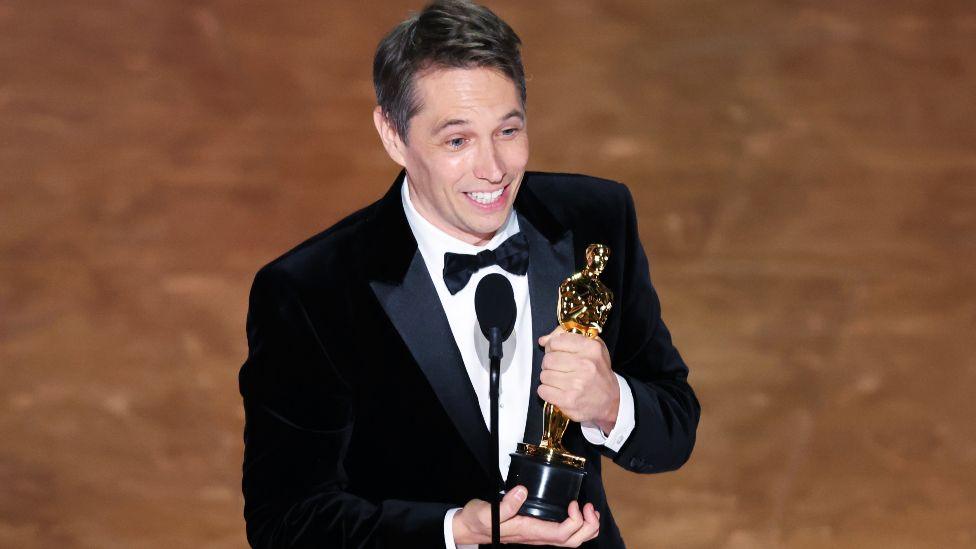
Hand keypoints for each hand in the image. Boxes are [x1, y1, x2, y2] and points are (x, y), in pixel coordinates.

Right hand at [453, 486, 600, 545]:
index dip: (574, 522)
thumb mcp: (486, 512)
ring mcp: (538, 535)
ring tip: (589, 510)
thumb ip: (505, 505)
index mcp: (529, 532)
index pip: (561, 534)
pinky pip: (564, 534)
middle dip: (587, 526)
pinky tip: (577, 512)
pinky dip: (577, 525)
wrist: (470, 528)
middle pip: (572, 541)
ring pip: (571, 540)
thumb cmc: (478, 521)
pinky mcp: (538, 530)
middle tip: (588, 507)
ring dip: (586, 527)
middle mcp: (537, 537)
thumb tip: (521, 492)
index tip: (572, 504)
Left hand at [538, 327, 619, 433]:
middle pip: (548, 359)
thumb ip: (567, 339)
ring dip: (549, 379)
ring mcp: (576, 384)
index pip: (556, 341)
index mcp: (591, 348)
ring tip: (561, 381)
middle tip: (560, 369)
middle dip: (550, 365)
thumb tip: (544, 340)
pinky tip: (558, 391)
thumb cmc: (598, 374)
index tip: (557, 353)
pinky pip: (543, 390)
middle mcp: (585, 365)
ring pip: (544, 375)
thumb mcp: (592, 349)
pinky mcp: (568, 400)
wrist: (610, 401)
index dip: (552, 348)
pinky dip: (547, 392)